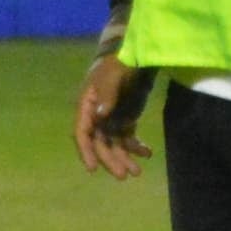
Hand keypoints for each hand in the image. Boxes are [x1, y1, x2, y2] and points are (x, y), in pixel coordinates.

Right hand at [73, 52, 153, 177]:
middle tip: (123, 176)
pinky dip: (137, 148)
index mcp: (87, 105)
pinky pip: (128, 138)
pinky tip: (148, 154)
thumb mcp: (113, 75)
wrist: (135, 55)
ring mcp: (111, 119)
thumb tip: (100, 116)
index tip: (93, 168)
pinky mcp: (125, 119)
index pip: (82, 132)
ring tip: (137, 172)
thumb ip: (107, 94)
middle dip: (110, 160)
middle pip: (100, 143)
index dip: (86, 151)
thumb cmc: (119, 62)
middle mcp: (97, 116)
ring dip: (124, 158)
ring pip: (114, 144)